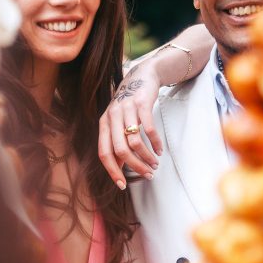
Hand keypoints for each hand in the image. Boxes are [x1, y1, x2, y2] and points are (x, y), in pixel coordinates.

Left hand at [98, 24, 213, 187]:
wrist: (141, 77)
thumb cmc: (128, 106)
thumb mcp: (116, 122)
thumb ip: (115, 142)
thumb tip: (118, 167)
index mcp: (103, 125)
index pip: (104, 153)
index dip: (112, 171)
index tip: (122, 185)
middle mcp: (112, 117)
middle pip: (120, 150)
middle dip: (134, 167)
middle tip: (147, 175)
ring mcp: (127, 110)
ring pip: (135, 142)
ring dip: (146, 157)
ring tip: (155, 164)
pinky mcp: (142, 104)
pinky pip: (149, 129)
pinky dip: (155, 143)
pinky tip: (159, 150)